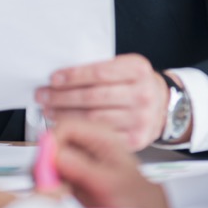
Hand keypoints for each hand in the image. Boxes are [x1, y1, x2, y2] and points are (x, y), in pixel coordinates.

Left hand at [38, 53, 171, 149]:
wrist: (164, 106)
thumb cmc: (136, 84)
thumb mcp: (126, 68)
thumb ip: (101, 69)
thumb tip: (61, 76)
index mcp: (138, 70)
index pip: (99, 72)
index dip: (73, 76)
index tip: (53, 79)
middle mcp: (141, 94)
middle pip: (93, 97)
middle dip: (62, 97)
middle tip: (43, 95)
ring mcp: (140, 119)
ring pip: (94, 118)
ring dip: (66, 114)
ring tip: (49, 110)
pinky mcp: (136, 139)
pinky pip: (101, 135)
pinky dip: (80, 131)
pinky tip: (66, 125)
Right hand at [54, 123, 168, 207]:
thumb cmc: (138, 198)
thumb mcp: (111, 184)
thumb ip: (83, 168)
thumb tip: (56, 155)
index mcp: (101, 135)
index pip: (66, 126)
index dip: (53, 143)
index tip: (47, 163)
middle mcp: (87, 144)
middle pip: (54, 142)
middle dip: (47, 162)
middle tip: (49, 181)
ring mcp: (78, 159)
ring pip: (50, 159)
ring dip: (48, 175)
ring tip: (58, 192)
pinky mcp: (71, 175)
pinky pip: (52, 175)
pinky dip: (51, 185)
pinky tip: (61, 195)